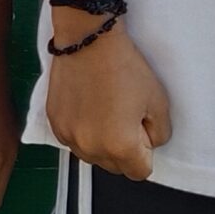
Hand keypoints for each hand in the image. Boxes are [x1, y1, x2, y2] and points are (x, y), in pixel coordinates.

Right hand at [44, 20, 170, 178]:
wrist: (88, 41)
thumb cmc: (124, 68)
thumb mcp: (159, 102)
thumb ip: (160, 134)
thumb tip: (148, 143)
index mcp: (120, 146)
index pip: (140, 173)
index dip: (146, 153)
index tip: (142, 130)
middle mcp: (91, 147)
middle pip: (114, 168)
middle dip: (123, 151)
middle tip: (125, 117)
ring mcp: (68, 136)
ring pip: (92, 156)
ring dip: (101, 144)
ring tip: (105, 112)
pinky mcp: (54, 122)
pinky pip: (73, 141)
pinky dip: (82, 131)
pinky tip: (88, 108)